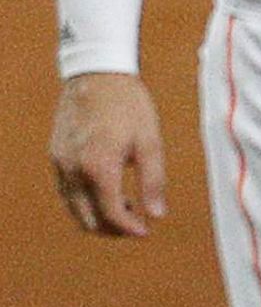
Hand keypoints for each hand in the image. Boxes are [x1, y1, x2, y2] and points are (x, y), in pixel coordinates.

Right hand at [50, 72, 166, 237]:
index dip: (130, 229)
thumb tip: (158, 214)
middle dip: (113, 229)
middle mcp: (73, 171)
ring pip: (74, 208)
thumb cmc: (128, 105)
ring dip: (97, 217)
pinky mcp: (55, 156)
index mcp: (99, 168)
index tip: (146, 231)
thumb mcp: (150, 142)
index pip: (111, 215)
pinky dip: (84, 201)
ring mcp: (60, 164)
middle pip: (88, 219)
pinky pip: (66, 191)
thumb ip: (154, 181)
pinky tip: (106, 191)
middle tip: (137, 223)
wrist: (96, 74)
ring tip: (125, 207)